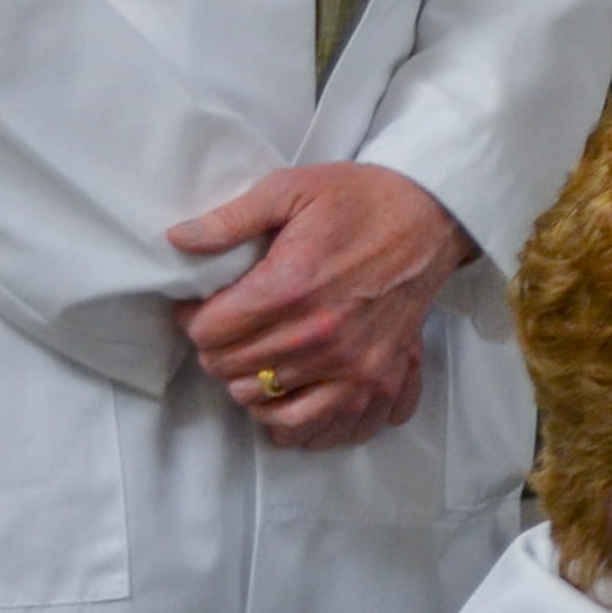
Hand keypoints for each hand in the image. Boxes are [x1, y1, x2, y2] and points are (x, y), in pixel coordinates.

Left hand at [170, 165, 471, 451]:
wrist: (433, 218)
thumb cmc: (360, 199)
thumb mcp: (291, 189)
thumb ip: (231, 218)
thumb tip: (178, 240)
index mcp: (291, 285)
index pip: (208, 331)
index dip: (192, 317)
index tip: (200, 305)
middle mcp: (318, 333)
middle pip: (228, 367)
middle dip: (215, 346)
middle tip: (226, 326)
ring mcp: (350, 363)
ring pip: (259, 399)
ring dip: (245, 379)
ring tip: (252, 355)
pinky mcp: (375, 379)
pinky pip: (311, 424)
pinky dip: (285, 416)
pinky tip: (279, 391)